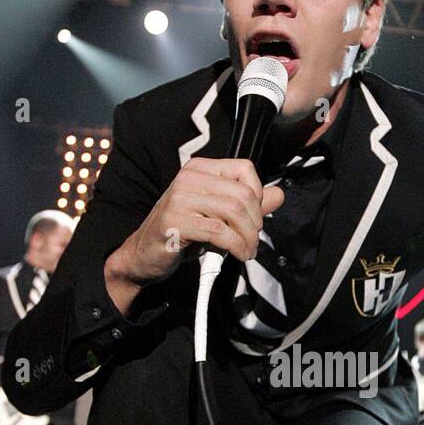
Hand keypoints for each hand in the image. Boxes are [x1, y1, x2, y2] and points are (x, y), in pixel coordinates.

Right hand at [104, 158, 285, 314]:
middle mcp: (188, 178)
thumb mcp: (217, 214)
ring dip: (248, 237)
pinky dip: (236, 246)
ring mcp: (179, 198)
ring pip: (234, 212)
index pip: (245, 169)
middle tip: (253, 240)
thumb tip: (279, 195)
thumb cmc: (183, 233)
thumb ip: (247, 205)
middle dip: (256, 222)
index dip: (259, 195)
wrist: (144, 255)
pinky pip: (219, 232)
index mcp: (199, 169)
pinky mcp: (175, 222)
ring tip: (247, 251)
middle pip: (243, 194)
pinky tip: (238, 255)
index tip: (256, 217)